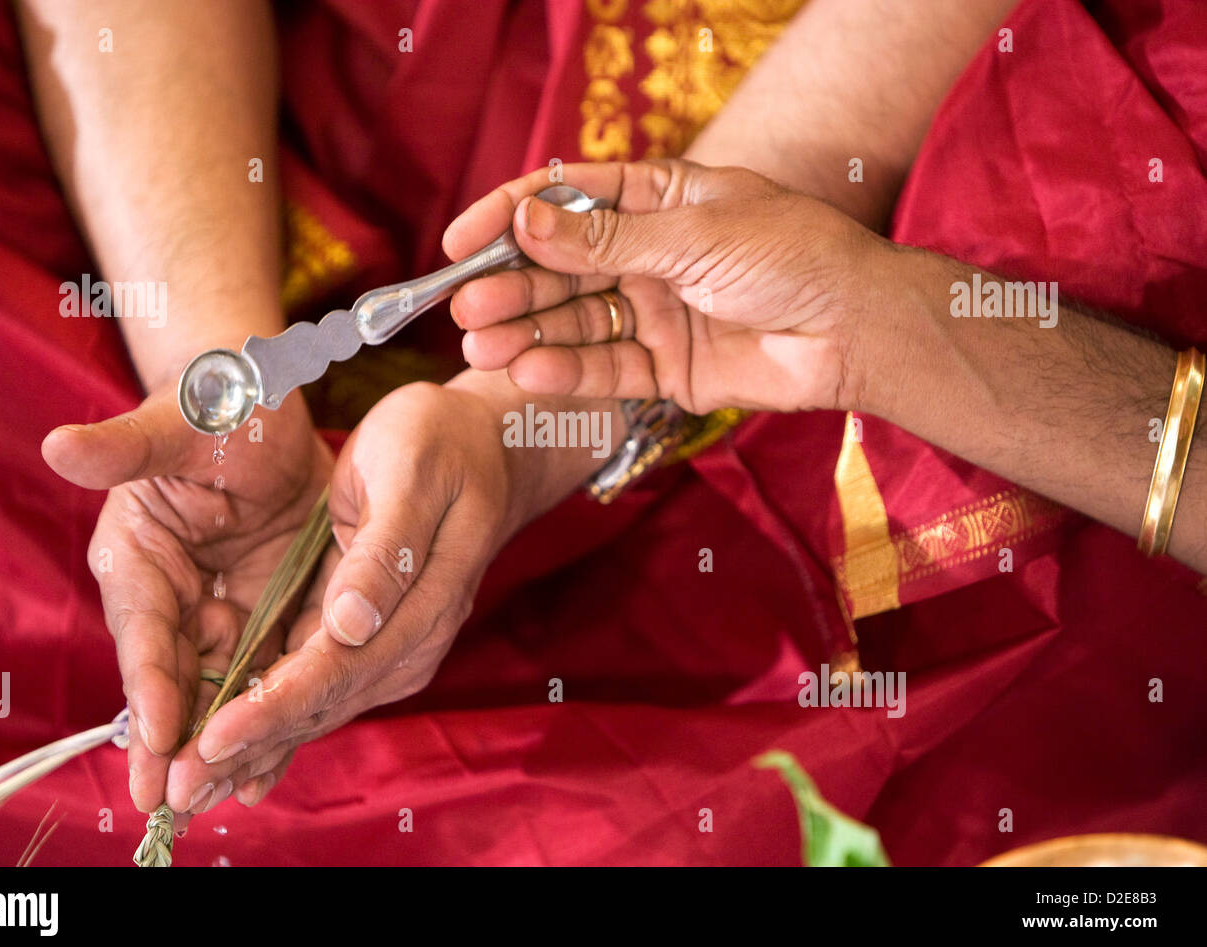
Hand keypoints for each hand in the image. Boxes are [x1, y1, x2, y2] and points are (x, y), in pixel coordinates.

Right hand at [42, 387, 332, 823]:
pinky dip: (267, 719)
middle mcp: (174, 596)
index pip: (145, 632)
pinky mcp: (265, 614)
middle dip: (178, 740)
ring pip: (220, 689)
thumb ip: (127, 448)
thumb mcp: (180, 425)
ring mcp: (220, 609)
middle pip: (176, 678)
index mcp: (139, 558)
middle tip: (179, 801)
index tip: (160, 735)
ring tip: (226, 799)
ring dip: (222, 743)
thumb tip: (59, 447)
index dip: (152, 684)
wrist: (270, 411)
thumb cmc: (218, 406)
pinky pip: (264, 674)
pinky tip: (270, 768)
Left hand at [165, 380, 518, 807]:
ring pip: (324, 707)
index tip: (216, 733)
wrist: (482, 450)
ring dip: (261, 746)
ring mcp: (401, 646)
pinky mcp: (379, 642)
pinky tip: (234, 748)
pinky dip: (277, 721)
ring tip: (193, 784)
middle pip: (329, 702)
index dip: (277, 704)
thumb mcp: (411, 472)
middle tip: (182, 785)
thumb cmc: (440, 444)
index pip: (342, 665)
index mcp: (426, 597)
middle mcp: (417, 638)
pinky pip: (325, 689)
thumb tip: (350, 627)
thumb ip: (386, 552)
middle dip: (255, 743)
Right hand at [445, 158, 890, 413]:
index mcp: (659, 201)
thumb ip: (606, 238)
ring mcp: (656, 313)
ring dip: (527, 333)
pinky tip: (529, 373)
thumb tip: (526, 222)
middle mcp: (650, 255)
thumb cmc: (790, 255)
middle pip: (562, 268)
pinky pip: (606, 369)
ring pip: (576, 323)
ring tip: (480, 345)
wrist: (856, 329)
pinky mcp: (667, 369)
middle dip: (512, 287)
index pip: (567, 201)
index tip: (461, 241)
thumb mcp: (694, 233)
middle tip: (464, 306)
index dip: (510, 217)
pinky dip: (567, 373)